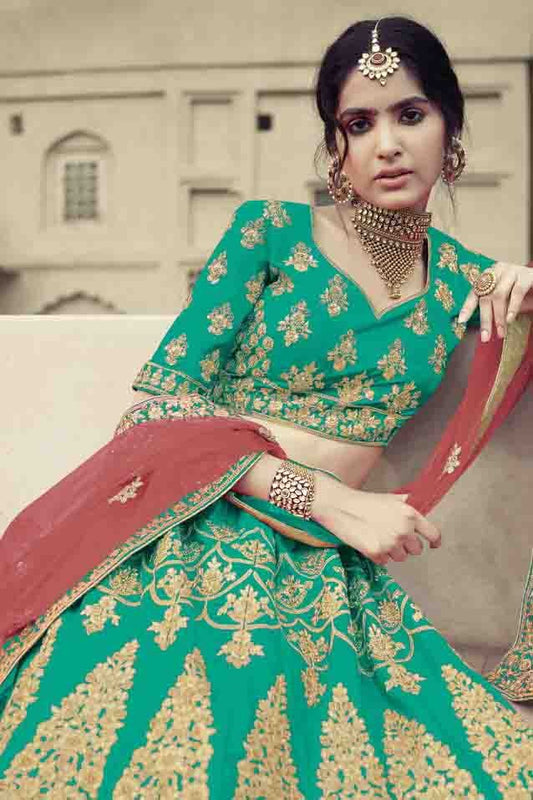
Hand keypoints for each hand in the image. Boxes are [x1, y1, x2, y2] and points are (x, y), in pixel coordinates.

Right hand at [313, 475, 440, 564]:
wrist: (341, 506)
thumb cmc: (365, 502)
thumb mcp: (391, 498)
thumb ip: (408, 505)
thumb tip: (422, 508)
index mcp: (410, 514)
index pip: (433, 533)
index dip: (434, 541)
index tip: (434, 545)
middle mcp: (404, 530)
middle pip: (417, 549)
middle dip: (407, 545)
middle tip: (392, 535)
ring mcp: (390, 543)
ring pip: (401, 557)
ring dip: (392, 551)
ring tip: (378, 536)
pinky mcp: (377, 553)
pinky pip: (385, 561)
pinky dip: (378, 555)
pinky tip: (369, 541)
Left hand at [457, 262, 532, 341]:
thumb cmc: (524, 294)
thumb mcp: (506, 303)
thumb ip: (494, 310)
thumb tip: (483, 328)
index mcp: (489, 276)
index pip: (474, 292)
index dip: (467, 307)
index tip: (461, 321)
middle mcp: (498, 271)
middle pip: (485, 297)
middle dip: (485, 319)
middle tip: (485, 337)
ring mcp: (512, 271)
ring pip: (498, 296)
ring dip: (498, 317)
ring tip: (501, 332)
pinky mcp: (526, 275)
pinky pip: (516, 292)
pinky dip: (512, 308)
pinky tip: (510, 319)